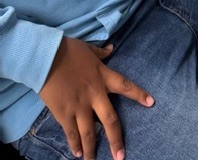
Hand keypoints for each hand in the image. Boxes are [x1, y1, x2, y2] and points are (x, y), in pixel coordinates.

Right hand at [39, 36, 153, 159]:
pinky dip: (75, 144)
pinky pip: (71, 132)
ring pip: (89, 133)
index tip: (151, 103)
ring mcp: (79, 106)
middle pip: (110, 120)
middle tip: (120, 156)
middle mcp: (95, 94)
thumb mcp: (88, 48)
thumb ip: (101, 53)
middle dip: (116, 139)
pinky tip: (77, 153)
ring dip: (92, 149)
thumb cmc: (67, 50)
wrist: (45, 57)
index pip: (125, 86)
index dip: (139, 94)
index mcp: (103, 76)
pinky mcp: (64, 113)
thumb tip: (112, 47)